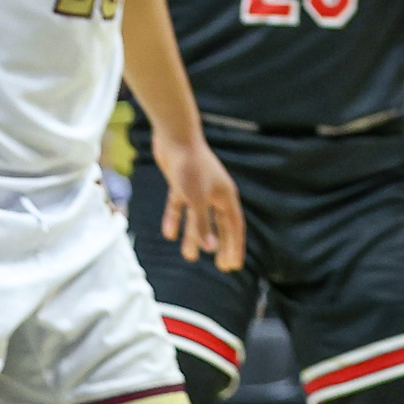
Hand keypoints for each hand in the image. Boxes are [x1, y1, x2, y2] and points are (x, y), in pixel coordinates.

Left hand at [156, 134, 245, 272]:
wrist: (175, 137)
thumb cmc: (189, 167)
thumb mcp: (196, 200)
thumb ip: (202, 225)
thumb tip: (209, 250)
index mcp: (226, 196)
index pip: (234, 227)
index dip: (234, 247)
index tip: (234, 266)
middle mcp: (215, 193)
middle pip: (220, 225)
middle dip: (220, 245)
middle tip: (220, 266)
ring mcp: (198, 188)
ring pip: (199, 218)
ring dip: (195, 236)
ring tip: (190, 256)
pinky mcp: (181, 183)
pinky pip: (180, 207)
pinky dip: (176, 219)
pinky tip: (169, 233)